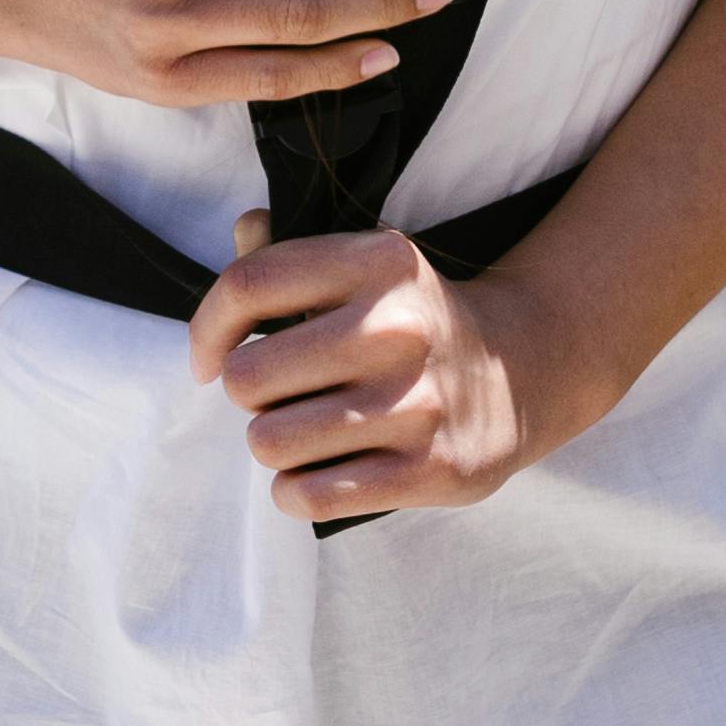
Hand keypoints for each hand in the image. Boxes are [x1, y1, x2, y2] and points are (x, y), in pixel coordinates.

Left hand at [188, 218, 594, 523]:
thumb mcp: (367, 268)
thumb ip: (294, 253)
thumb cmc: (412, 319)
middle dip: (248, 395)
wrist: (519, 372)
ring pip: (270, 443)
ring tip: (303, 432)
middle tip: (278, 396)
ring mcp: (417, 404)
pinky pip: (309, 494)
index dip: (205, 329)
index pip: (248, 286)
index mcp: (377, 262)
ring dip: (272, 444)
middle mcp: (398, 329)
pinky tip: (315, 472)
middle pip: (247, 379)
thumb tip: (243, 232)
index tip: (206, 359)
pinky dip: (294, 489)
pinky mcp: (431, 470)